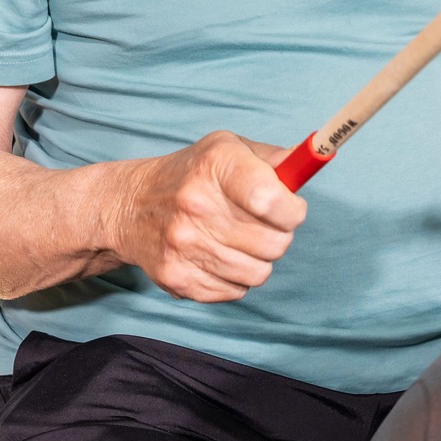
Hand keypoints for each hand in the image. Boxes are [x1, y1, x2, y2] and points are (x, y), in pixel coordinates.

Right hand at [105, 132, 306, 301]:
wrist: (129, 207)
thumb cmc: (192, 175)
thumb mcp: (228, 148)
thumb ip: (274, 158)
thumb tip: (311, 166)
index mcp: (215, 165)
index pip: (271, 199)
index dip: (292, 211)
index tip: (290, 209)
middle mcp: (195, 204)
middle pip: (274, 243)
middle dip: (278, 236)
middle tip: (263, 226)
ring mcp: (183, 245)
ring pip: (259, 273)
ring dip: (258, 260)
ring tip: (240, 241)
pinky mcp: (177, 277)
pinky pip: (235, 292)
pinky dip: (235, 278)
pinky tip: (218, 256)